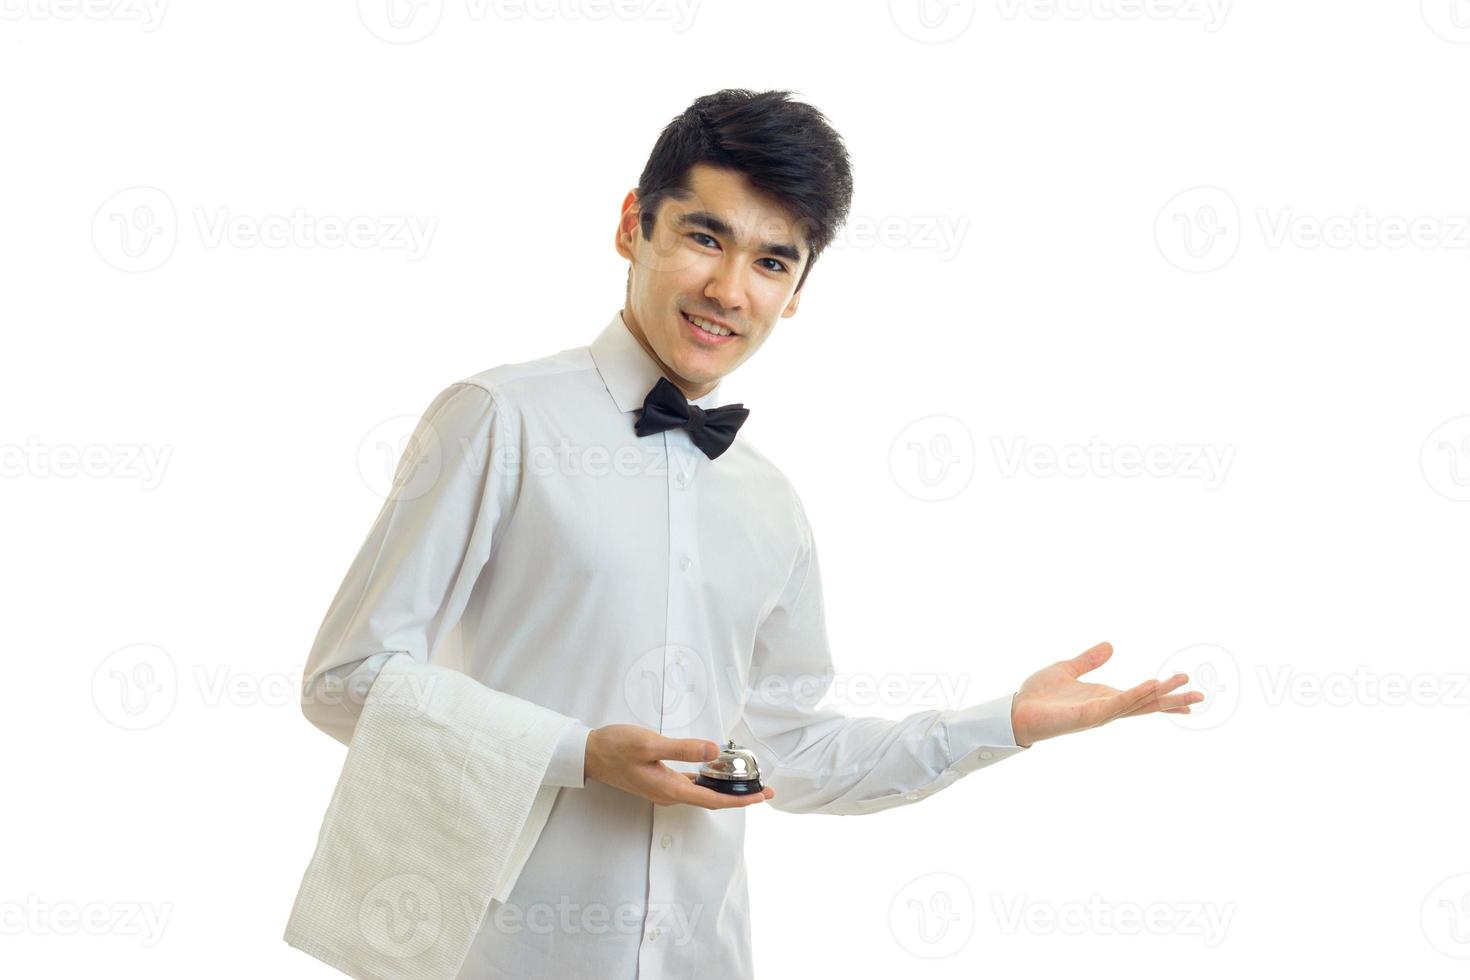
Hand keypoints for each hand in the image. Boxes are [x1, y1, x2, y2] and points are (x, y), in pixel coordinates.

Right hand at [584, 724, 776, 808]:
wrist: (588, 754)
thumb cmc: (615, 747)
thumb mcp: (649, 744)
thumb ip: (682, 748)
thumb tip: (714, 751)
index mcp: (670, 789)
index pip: (714, 800)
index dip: (741, 799)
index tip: (762, 795)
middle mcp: (669, 793)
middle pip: (712, 799)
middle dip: (738, 795)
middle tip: (762, 787)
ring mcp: (663, 788)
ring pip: (702, 792)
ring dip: (724, 788)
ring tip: (744, 779)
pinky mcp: (659, 779)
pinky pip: (690, 784)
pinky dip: (708, 780)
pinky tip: (714, 769)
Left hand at [1009, 641, 1202, 747]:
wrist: (1016, 710)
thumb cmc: (1040, 695)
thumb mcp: (1068, 669)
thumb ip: (1089, 660)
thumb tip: (1110, 645)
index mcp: (1105, 697)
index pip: (1142, 697)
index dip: (1164, 696)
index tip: (1190, 698)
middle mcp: (1107, 707)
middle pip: (1147, 704)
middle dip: (1173, 700)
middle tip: (1202, 695)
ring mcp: (1100, 713)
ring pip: (1137, 703)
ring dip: (1161, 693)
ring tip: (1184, 683)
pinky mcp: (1088, 715)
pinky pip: (1116, 704)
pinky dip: (1134, 695)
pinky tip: (1151, 685)